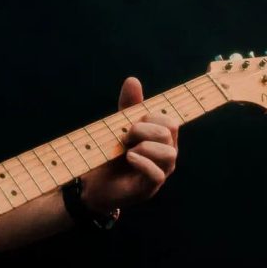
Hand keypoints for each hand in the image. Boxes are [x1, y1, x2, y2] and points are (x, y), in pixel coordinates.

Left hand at [80, 76, 178, 213]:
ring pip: (168, 153)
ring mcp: (161, 172)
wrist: (95, 182)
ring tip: (126, 150)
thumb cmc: (112, 153)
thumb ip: (128, 105)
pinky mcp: (149, 187)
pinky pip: (156, 173)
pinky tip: (128, 157)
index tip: (131, 122)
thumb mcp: (119, 125)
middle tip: (125, 137)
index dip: (151, 117)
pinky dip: (141, 162)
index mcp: (162, 139)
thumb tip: (133, 80)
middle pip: (168, 133)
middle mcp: (166, 154)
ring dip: (144, 146)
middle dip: (144, 129)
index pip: (170, 121)